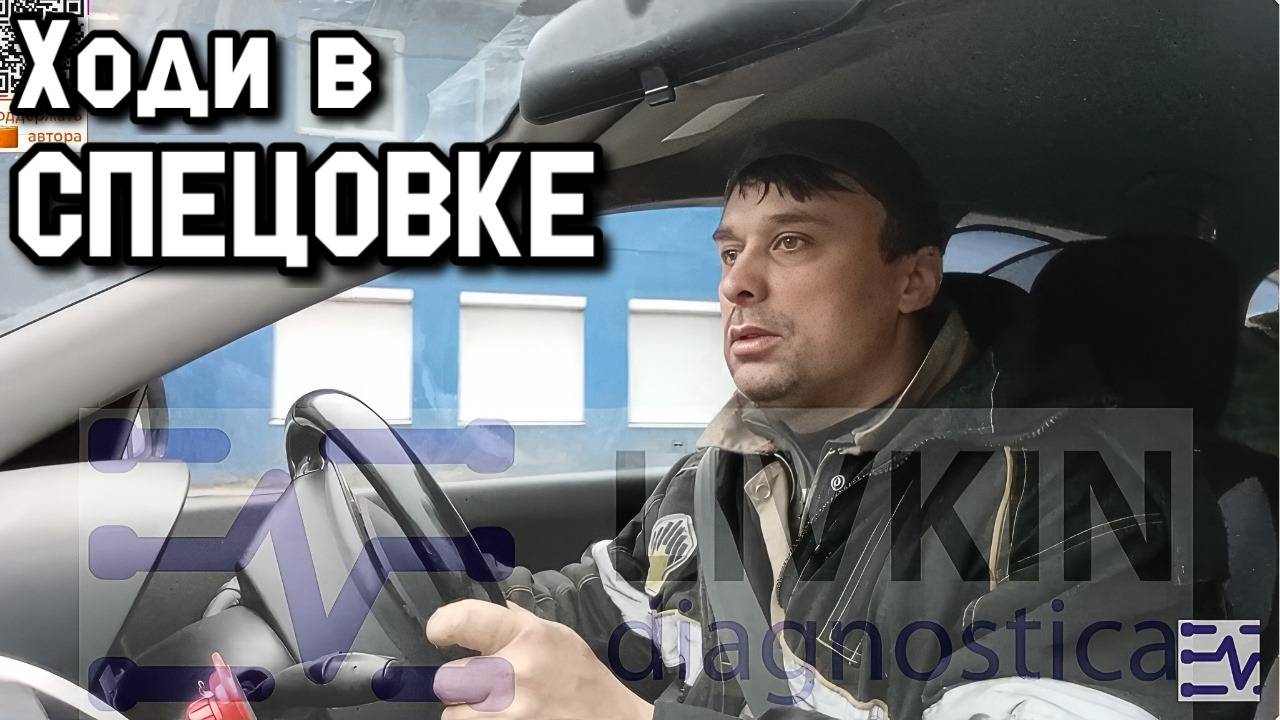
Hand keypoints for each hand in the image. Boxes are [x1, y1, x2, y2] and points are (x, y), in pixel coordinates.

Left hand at [426, 599, 654, 719]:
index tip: (439, 632)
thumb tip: (488, 612)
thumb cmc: (583, 679)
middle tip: (478, 682)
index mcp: (527, 638)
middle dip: (459, 681)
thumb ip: (519, 624)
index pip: (464, 620)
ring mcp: (510, 712)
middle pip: (448, 678)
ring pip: (453, 713)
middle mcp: (514, 675)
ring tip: (492, 705)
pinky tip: (503, 717)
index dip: (442, 625)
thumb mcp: (559, 636)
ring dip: (466, 710)